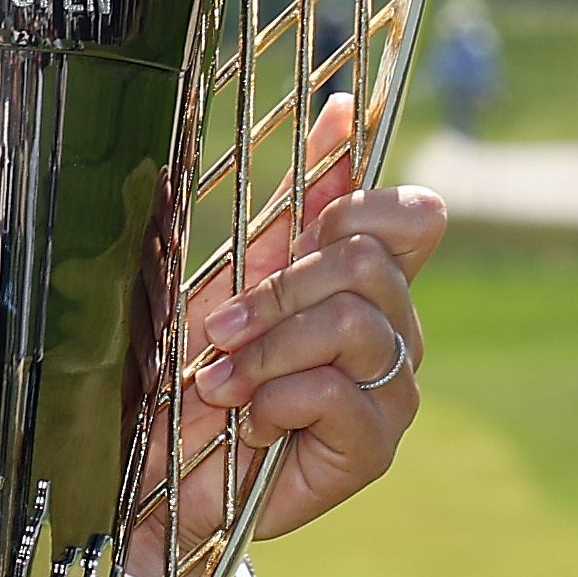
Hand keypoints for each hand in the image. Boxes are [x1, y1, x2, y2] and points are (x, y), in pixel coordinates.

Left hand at [174, 95, 441, 548]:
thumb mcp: (238, 271)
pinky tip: (256, 422)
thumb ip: (297, 199)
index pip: (416, 218)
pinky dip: (277, 400)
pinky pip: (335, 392)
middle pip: (369, 265)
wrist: (162, 469)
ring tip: (224, 382)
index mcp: (366, 282)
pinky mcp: (374, 447)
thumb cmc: (199, 371)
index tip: (303, 234)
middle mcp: (394, 332)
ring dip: (269, 349)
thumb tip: (346, 106)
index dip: (363, 208)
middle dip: (279, 292)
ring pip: (353, 325)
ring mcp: (392, 390)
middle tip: (221, 331)